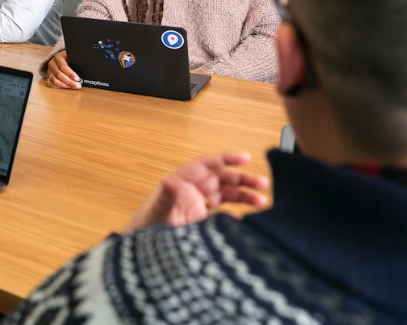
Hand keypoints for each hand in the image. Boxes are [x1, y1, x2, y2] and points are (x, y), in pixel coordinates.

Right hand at [46, 51, 80, 88]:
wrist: (61, 57)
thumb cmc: (69, 57)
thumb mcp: (72, 56)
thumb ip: (77, 60)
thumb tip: (86, 68)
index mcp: (58, 57)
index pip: (63, 66)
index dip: (70, 74)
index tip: (77, 79)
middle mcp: (52, 64)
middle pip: (59, 75)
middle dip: (69, 82)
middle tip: (77, 85)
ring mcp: (49, 71)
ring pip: (55, 81)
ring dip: (65, 86)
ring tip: (73, 87)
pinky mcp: (48, 77)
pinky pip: (51, 84)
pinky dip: (58, 87)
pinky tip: (66, 87)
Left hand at [122, 152, 268, 233]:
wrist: (143, 249)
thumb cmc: (147, 226)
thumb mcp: (158, 210)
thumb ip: (167, 196)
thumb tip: (169, 180)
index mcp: (183, 182)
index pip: (208, 164)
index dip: (226, 159)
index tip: (246, 158)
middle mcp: (192, 190)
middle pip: (222, 179)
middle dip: (243, 179)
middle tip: (263, 184)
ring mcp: (198, 205)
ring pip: (226, 195)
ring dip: (244, 197)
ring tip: (263, 203)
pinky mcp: (201, 221)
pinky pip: (223, 214)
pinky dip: (236, 216)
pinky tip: (248, 222)